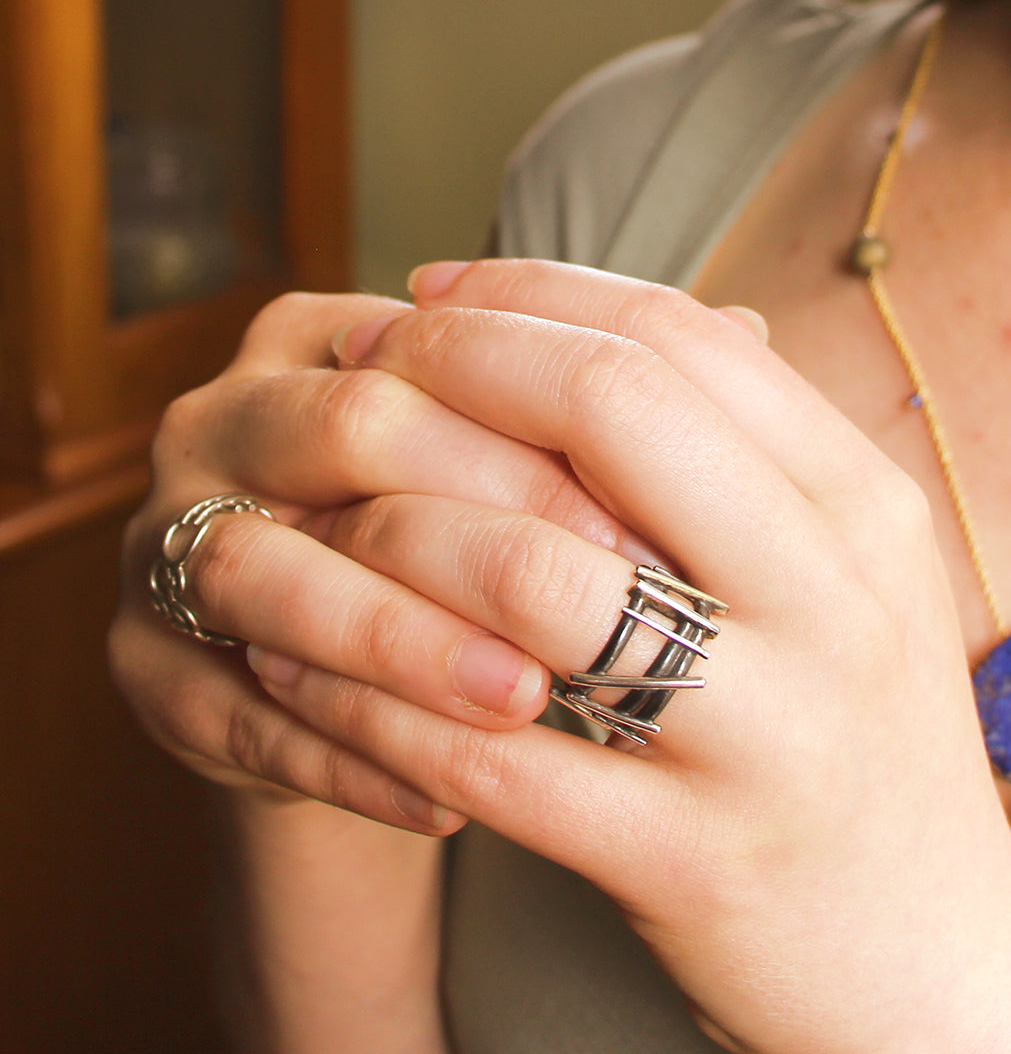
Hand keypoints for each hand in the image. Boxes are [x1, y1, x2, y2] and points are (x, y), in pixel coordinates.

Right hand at [109, 289, 648, 830]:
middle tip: (603, 611)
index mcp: (323, 340)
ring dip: (405, 644)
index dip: (546, 433)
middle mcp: (228, 417)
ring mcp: (164, 540)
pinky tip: (455, 799)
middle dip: (482, 526)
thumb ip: (609, 399)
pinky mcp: (145, 667)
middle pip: (347, 430)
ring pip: (268, 573)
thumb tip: (754, 321)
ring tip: (528, 703)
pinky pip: (238, 710)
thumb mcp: (520, 463)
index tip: (655, 526)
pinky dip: (353, 757)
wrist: (351, 680)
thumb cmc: (455, 552)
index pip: (433, 351)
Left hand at [244, 261, 1010, 1051]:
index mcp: (863, 511)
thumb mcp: (839, 583)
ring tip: (327, 517)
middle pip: (612, 409)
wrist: (933, 968)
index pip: (680, 337)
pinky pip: (486, 751)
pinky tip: (306, 668)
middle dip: (456, 364)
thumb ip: (731, 461)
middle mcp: (833, 604)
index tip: (429, 297)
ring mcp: (767, 739)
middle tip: (364, 371)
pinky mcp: (689, 864)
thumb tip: (575, 336)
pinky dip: (372, 696)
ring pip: (531, 577)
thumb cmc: (859, 747)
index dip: (530, 294)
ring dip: (395, 530)